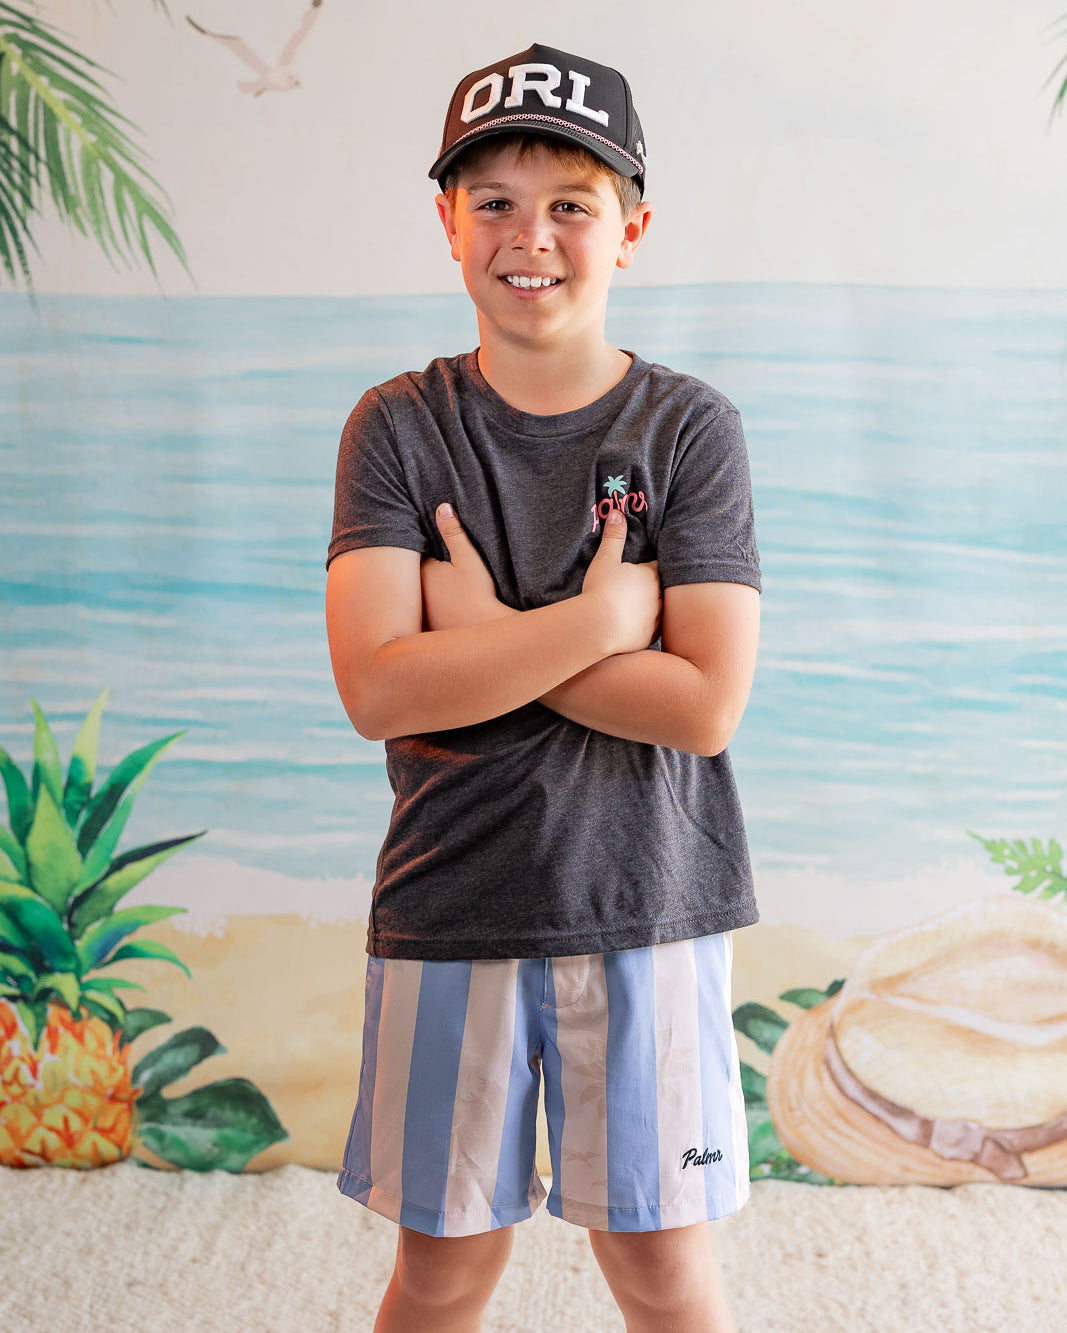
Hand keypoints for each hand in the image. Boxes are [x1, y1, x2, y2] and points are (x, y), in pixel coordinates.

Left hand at [421, 503, 517, 630]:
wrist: (485, 630)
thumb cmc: (478, 594)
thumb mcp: (467, 558)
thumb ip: (454, 532)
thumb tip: (443, 507)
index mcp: (422, 572)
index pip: (410, 553)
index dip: (415, 545)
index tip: (420, 536)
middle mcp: (414, 593)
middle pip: (408, 574)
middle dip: (412, 566)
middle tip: (417, 556)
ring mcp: (418, 611)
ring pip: (414, 592)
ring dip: (417, 587)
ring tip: (427, 579)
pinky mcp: (426, 626)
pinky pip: (419, 610)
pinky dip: (423, 605)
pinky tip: (435, 603)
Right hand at [581, 510, 661, 653]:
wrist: (599, 627)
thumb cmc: (601, 591)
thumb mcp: (605, 560)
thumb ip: (613, 537)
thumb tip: (616, 512)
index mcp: (650, 575)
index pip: (658, 566)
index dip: (650, 567)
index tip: (645, 567)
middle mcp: (659, 596)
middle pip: (662, 588)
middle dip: (653, 587)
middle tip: (640, 588)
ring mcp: (657, 618)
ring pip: (659, 610)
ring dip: (651, 608)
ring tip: (637, 608)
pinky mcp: (651, 637)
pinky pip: (651, 629)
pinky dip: (644, 627)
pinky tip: (634, 626)